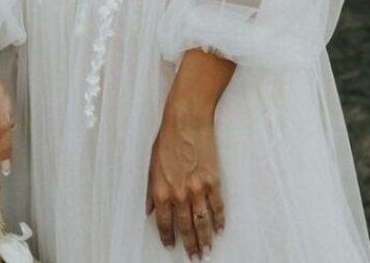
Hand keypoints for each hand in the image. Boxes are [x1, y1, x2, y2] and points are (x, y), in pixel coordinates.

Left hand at [146, 106, 224, 259]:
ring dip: (205, 239)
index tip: (172, 246)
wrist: (187, 120)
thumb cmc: (167, 138)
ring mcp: (198, 189)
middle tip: (194, 257)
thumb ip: (150, 191)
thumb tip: (150, 210)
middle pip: (186, 228)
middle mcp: (180, 195)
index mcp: (162, 191)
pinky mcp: (213, 181)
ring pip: (203, 223)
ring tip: (207, 250)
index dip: (168, 237)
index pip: (165, 224)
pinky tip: (219, 229)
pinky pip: (217, 207)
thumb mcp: (151, 165)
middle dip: (190, 245)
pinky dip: (219, 220)